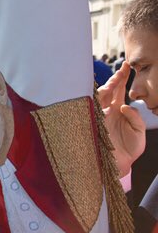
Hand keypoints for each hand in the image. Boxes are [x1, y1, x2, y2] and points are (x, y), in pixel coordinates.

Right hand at [97, 61, 145, 175]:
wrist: (118, 166)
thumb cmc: (128, 151)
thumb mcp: (139, 133)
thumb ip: (136, 118)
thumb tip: (125, 106)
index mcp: (118, 111)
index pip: (120, 91)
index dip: (123, 79)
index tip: (128, 66)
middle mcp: (107, 111)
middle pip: (110, 90)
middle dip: (116, 78)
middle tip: (124, 67)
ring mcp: (99, 115)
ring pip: (100, 96)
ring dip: (109, 87)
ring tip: (117, 80)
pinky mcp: (93, 122)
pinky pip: (92, 107)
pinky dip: (97, 100)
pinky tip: (104, 92)